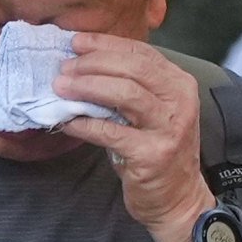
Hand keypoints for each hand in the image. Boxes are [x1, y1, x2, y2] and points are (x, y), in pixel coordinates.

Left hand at [48, 35, 211, 241]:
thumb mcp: (153, 112)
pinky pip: (110, 132)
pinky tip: (67, 122)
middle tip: (64, 68)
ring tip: (61, 87)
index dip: (105, 44)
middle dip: (93, 64)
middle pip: (133, 68)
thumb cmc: (157, 151)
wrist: (177, 199)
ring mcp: (169, 128)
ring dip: (87, 87)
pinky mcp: (152, 154)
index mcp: (180, 84)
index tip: (76, 42)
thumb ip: (131, 86)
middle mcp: (180, 102)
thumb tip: (83, 65)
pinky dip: (84, 125)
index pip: (141, 52)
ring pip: (125, 93)